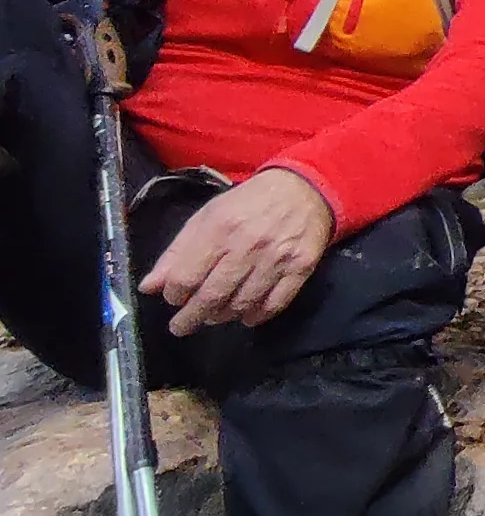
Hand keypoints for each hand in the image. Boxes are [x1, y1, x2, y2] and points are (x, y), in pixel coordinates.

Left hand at [140, 168, 333, 334]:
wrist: (303, 189)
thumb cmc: (248, 203)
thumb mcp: (206, 217)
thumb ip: (177, 252)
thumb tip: (149, 287)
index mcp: (219, 229)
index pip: (186, 277)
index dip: (173, 295)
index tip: (174, 298)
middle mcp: (247, 246)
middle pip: (212, 296)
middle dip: (191, 318)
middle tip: (182, 327)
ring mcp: (276, 259)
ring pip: (241, 305)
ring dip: (222, 317)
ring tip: (214, 316)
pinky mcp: (300, 268)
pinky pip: (274, 304)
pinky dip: (255, 316)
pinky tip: (245, 314)